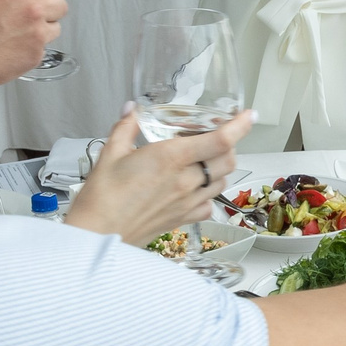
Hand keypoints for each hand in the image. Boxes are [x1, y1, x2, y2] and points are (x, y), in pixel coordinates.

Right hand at [0, 0, 64, 88]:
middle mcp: (33, 8)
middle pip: (61, 6)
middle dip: (49, 11)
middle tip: (33, 17)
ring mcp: (37, 33)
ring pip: (55, 29)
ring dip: (42, 31)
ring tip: (18, 35)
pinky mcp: (36, 55)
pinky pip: (43, 50)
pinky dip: (31, 50)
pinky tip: (12, 49)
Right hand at [66, 108, 254, 240]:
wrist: (97, 236)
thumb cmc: (102, 196)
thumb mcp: (110, 153)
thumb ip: (126, 127)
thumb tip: (132, 109)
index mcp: (171, 158)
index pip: (219, 139)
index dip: (239, 125)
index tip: (248, 115)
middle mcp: (186, 180)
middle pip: (227, 160)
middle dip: (228, 145)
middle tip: (213, 137)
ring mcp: (188, 202)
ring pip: (222, 181)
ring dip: (220, 168)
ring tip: (203, 161)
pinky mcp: (184, 219)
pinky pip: (209, 205)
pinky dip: (209, 194)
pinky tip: (194, 188)